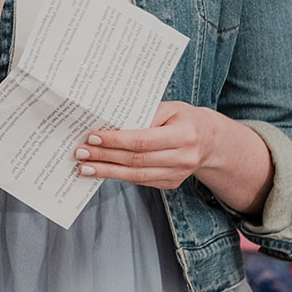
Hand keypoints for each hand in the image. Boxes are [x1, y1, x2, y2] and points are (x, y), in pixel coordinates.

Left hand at [74, 100, 275, 214]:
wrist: (210, 140)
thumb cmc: (184, 118)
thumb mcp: (169, 108)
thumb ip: (143, 114)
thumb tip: (110, 123)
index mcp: (185, 134)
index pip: (143, 140)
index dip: (116, 140)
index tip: (92, 136)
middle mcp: (184, 157)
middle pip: (137, 160)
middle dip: (105, 156)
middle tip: (80, 152)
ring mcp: (179, 174)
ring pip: (137, 175)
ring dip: (107, 172)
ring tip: (84, 168)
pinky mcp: (172, 183)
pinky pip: (141, 181)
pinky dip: (119, 176)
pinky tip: (102, 171)